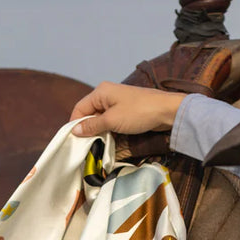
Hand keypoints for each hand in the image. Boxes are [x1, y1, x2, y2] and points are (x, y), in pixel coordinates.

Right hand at [70, 82, 185, 136]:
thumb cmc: (138, 112)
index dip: (75, 124)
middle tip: (85, 147)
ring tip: (96, 147)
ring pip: (100, 119)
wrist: (166, 111)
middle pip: (89, 114)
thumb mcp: (112, 120)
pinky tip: (108, 142)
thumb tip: (75, 131)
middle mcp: (106, 95)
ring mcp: (117, 103)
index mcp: (100, 92)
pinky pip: (111, 122)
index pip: (79, 108)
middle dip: (87, 130)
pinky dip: (108, 131)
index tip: (73, 141)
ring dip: (98, 132)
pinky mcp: (125, 111)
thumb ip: (93, 125)